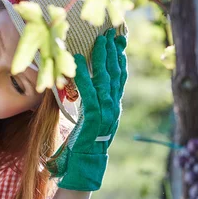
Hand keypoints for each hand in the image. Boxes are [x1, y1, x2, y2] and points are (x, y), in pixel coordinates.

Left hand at [48, 28, 127, 190]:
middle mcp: (113, 107)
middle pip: (115, 74)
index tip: (117, 40)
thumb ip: (92, 101)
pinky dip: (83, 77)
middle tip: (108, 33)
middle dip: (112, 52)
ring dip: (101, 59)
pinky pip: (89, 94)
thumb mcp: (91, 118)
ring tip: (97, 41)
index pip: (120, 77)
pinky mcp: (93, 120)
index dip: (119, 58)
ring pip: (105, 81)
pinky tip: (78, 64)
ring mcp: (105, 113)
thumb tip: (84, 82)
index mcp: (114, 106)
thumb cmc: (84, 141)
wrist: (85, 165)